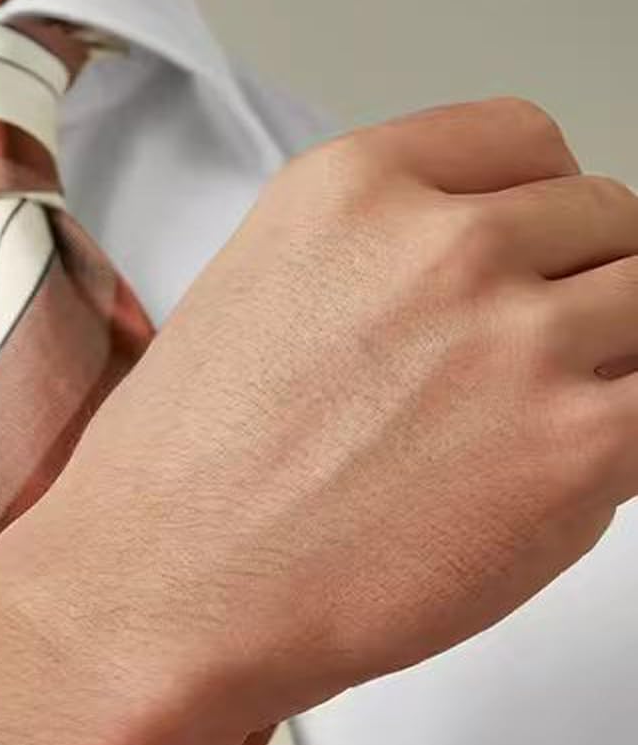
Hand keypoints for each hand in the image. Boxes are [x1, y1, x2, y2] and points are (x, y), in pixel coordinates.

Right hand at [0, 99, 637, 744]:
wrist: (152, 601)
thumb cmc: (175, 491)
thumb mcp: (250, 306)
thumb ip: (374, 268)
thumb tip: (470, 291)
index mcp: (352, 191)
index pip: (526, 143)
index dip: (530, 219)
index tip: (519, 268)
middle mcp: (443, 243)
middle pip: (605, 223)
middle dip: (567, 298)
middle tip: (503, 384)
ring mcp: (516, 339)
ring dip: (602, 371)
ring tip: (512, 445)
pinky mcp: (574, 446)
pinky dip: (621, 449)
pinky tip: (542, 489)